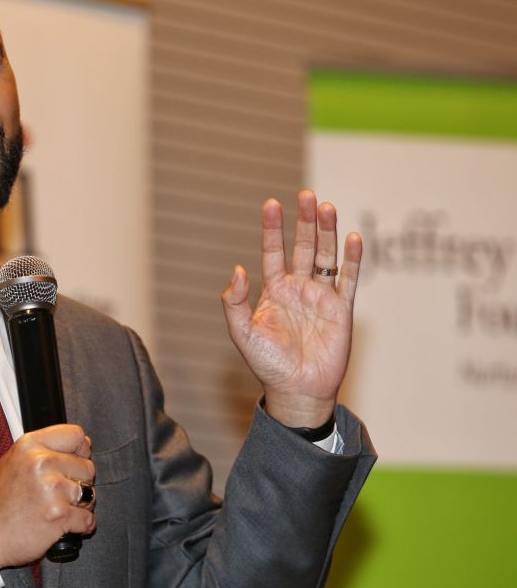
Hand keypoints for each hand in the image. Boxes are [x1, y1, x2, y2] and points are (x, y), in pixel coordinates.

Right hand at [0, 424, 95, 568]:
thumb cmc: (0, 501)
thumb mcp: (13, 460)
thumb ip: (45, 449)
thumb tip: (84, 443)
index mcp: (30, 445)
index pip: (77, 436)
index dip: (80, 452)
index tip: (74, 463)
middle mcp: (41, 462)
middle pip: (88, 467)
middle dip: (80, 483)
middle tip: (61, 494)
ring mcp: (52, 489)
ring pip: (91, 494)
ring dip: (81, 506)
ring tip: (61, 509)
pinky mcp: (59, 515)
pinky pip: (89, 519)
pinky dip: (82, 526)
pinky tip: (66, 525)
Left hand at [221, 190, 362, 427]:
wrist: (297, 391)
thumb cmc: (267, 364)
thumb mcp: (242, 333)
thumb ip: (236, 302)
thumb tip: (238, 269)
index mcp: (273, 290)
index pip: (273, 251)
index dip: (272, 228)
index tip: (270, 203)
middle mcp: (298, 288)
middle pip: (303, 246)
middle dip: (304, 221)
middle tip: (306, 195)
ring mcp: (321, 296)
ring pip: (326, 256)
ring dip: (327, 232)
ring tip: (327, 207)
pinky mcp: (342, 309)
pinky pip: (349, 279)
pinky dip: (352, 259)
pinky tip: (352, 238)